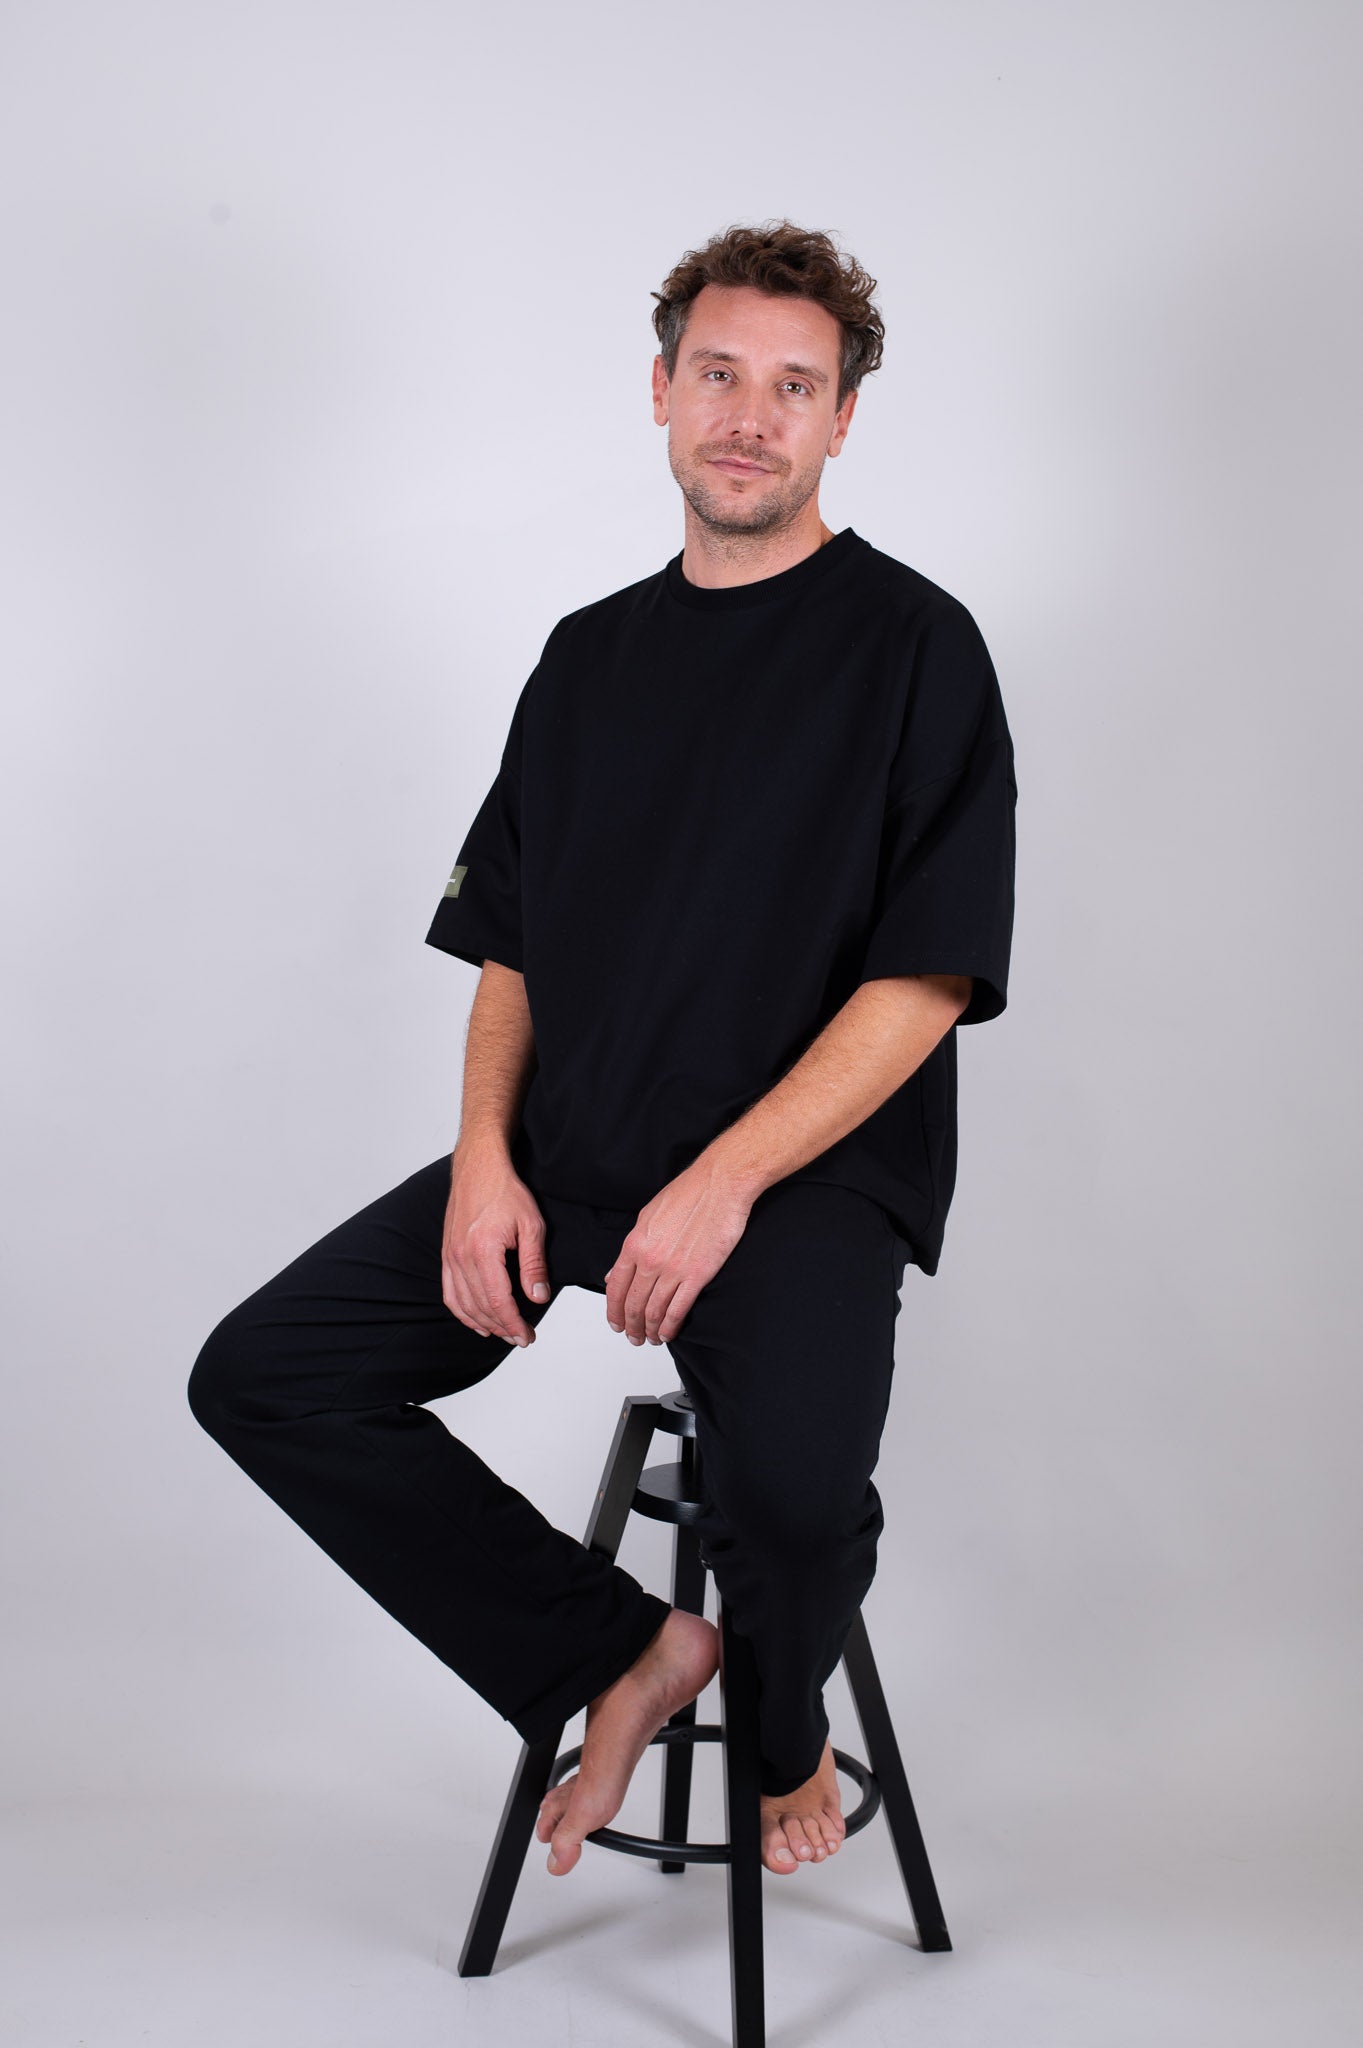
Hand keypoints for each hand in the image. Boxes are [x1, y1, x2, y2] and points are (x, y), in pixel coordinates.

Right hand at [441, 1143, 551, 1347]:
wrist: (478, 1168)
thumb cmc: (506, 1191)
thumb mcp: (531, 1225)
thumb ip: (533, 1264)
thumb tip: (538, 1297)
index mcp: (483, 1250)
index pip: (497, 1301)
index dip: (513, 1324)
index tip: (527, 1337)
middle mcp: (461, 1256)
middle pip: (480, 1307)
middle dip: (502, 1328)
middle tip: (522, 1338)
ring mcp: (449, 1256)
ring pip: (463, 1304)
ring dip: (483, 1324)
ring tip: (503, 1333)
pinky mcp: (446, 1254)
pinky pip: (449, 1292)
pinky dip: (462, 1312)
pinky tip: (477, 1320)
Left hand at [604, 1158, 755, 1345]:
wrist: (720, 1184)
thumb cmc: (688, 1193)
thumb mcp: (648, 1216)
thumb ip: (631, 1247)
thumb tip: (614, 1272)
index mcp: (635, 1244)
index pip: (615, 1287)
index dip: (613, 1310)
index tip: (615, 1322)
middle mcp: (650, 1259)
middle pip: (632, 1304)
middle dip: (630, 1325)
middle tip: (632, 1336)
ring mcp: (674, 1269)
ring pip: (654, 1311)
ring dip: (650, 1330)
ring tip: (651, 1338)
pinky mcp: (698, 1274)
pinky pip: (678, 1309)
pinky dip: (670, 1326)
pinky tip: (668, 1332)